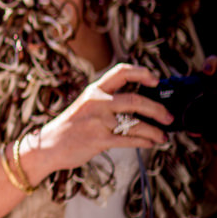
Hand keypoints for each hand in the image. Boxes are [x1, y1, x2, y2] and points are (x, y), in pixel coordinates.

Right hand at [30, 63, 171, 180]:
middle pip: (136, 100)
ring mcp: (98, 121)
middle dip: (158, 110)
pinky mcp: (99, 140)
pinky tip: (151, 143)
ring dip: (156, 131)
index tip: (156, 81)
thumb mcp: (86, 105)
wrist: (48, 145)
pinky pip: (130, 140)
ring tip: (163, 136)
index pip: (121, 72)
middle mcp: (96, 102)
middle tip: (168, 117)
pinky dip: (145, 142)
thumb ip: (107, 101)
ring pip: (137, 124)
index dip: (142, 73)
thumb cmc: (70, 126)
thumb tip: (141, 104)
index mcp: (94, 91)